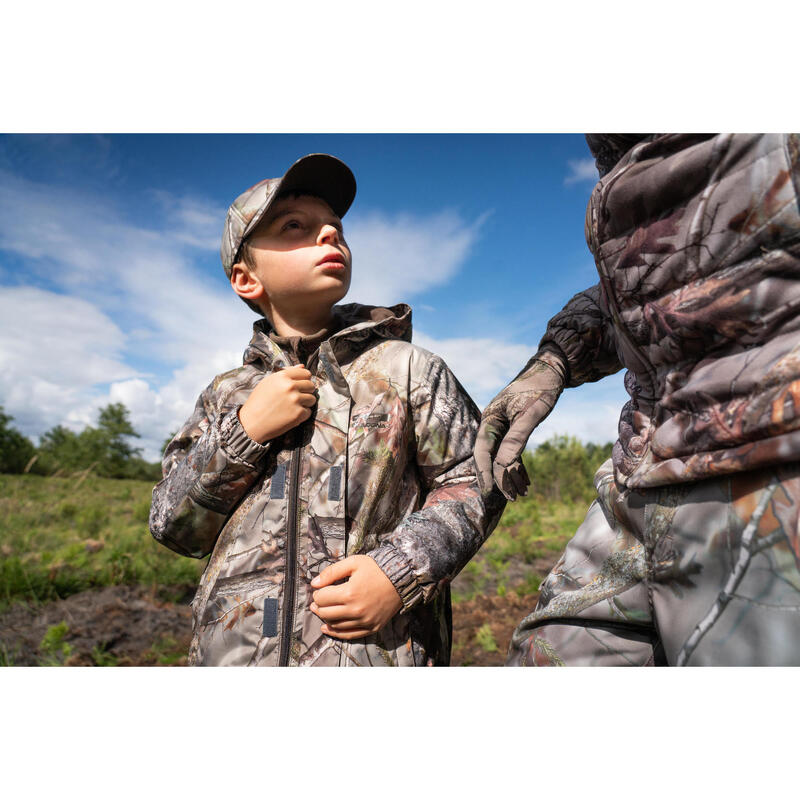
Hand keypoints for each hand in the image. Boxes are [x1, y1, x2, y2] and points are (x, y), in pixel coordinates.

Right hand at [238, 365, 316, 443]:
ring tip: (293, 407)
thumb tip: (302, 366)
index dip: (304, 379)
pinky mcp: (298, 413)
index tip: (300, 385)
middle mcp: (290, 386)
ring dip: (305, 403)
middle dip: (306, 391)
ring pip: (312, 399)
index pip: (305, 373)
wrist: (251, 423)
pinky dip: (302, 415)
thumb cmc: (258, 402)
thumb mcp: (268, 382)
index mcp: (282, 376)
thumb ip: (286, 373)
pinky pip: (308, 412)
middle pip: (311, 385)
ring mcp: (295, 400)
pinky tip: (290, 415)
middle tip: (296, 398)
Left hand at [310, 555, 403, 639]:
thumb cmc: (377, 568)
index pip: (322, 598)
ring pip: (335, 625)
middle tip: (317, 601)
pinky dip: (336, 633)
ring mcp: (364, 621)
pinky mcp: (372, 627)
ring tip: (322, 611)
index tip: (320, 590)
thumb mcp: (353, 562)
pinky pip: (349, 635)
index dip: (317, 593)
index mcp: (350, 593)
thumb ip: (331, 572)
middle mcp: (356, 610)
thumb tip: (314, 583)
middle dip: (318, 606)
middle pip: (325, 613)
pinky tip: (327, 628)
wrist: (401, 578)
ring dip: (325, 618)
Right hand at [474, 350, 566, 500]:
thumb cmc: (541, 388)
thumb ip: (516, 439)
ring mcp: (502, 425)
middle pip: (490, 456)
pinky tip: (526, 480)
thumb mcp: (531, 414)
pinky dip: (518, 465)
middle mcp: (492, 423)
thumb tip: (503, 464)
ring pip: (501, 455)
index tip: (489, 492)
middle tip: (512, 498)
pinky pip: (511, 451)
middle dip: (500, 478)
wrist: (552, 370)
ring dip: (511, 474)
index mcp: (490, 418)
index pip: (483, 451)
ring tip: (523, 493)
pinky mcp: (513, 427)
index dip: (485, 472)